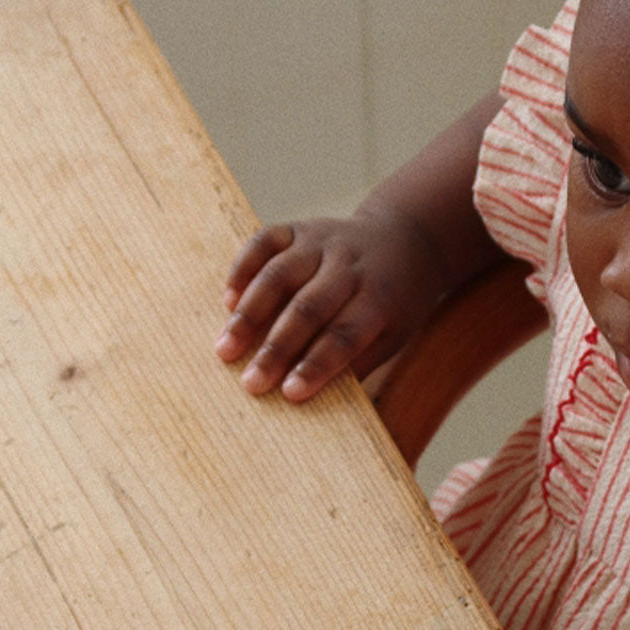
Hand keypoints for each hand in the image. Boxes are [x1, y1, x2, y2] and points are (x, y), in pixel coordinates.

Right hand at [214, 214, 446, 401]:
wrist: (403, 240)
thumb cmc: (394, 302)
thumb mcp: (393, 334)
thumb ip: (357, 361)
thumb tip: (315, 400)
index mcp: (378, 299)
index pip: (344, 335)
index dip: (317, 364)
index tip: (290, 393)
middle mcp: (349, 268)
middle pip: (308, 309)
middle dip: (277, 349)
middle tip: (250, 383)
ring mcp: (322, 243)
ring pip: (279, 276)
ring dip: (250, 314)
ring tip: (225, 349)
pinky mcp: (300, 229)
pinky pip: (265, 243)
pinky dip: (243, 270)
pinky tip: (228, 302)